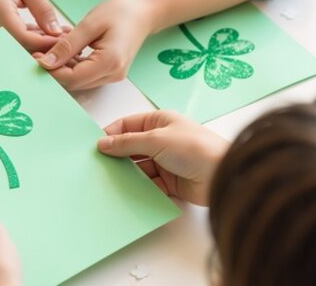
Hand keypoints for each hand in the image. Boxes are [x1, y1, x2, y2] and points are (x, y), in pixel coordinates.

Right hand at [0, 0, 67, 51]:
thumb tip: (56, 33)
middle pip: (19, 46)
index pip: (23, 37)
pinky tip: (43, 33)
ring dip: (38, 44)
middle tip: (64, 39)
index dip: (45, 43)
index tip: (63, 40)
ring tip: (57, 35)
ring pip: (16, 47)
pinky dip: (28, 40)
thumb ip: (43, 9)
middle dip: (44, 46)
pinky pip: (11, 42)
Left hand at [35, 0, 157, 89]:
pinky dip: (72, 66)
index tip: (33, 57)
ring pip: (78, 81)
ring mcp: (112, 75)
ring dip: (61, 69)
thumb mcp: (90, 24)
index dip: (50, 70)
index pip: (71, 78)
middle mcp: (112, 74)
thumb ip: (68, 45)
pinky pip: (85, 75)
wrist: (144, 12)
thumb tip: (46, 62)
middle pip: (74, 83)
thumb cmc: (121, 12)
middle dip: (53, 71)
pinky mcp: (110, 72)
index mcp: (109, 62)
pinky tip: (63, 52)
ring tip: (48, 50)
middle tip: (36, 53)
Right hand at [97, 111, 227, 205]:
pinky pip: (148, 186)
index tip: (94, 146)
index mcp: (160, 122)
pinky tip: (124, 193)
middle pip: (131, 148)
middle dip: (116, 156)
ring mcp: (166, 162)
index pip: (128, 125)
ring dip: (126, 174)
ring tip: (107, 181)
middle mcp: (162, 140)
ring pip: (138, 169)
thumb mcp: (156, 139)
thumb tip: (103, 142)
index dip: (111, 134)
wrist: (221, 175)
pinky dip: (138, 189)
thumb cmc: (194, 148)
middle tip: (96, 166)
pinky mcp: (170, 183)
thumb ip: (127, 142)